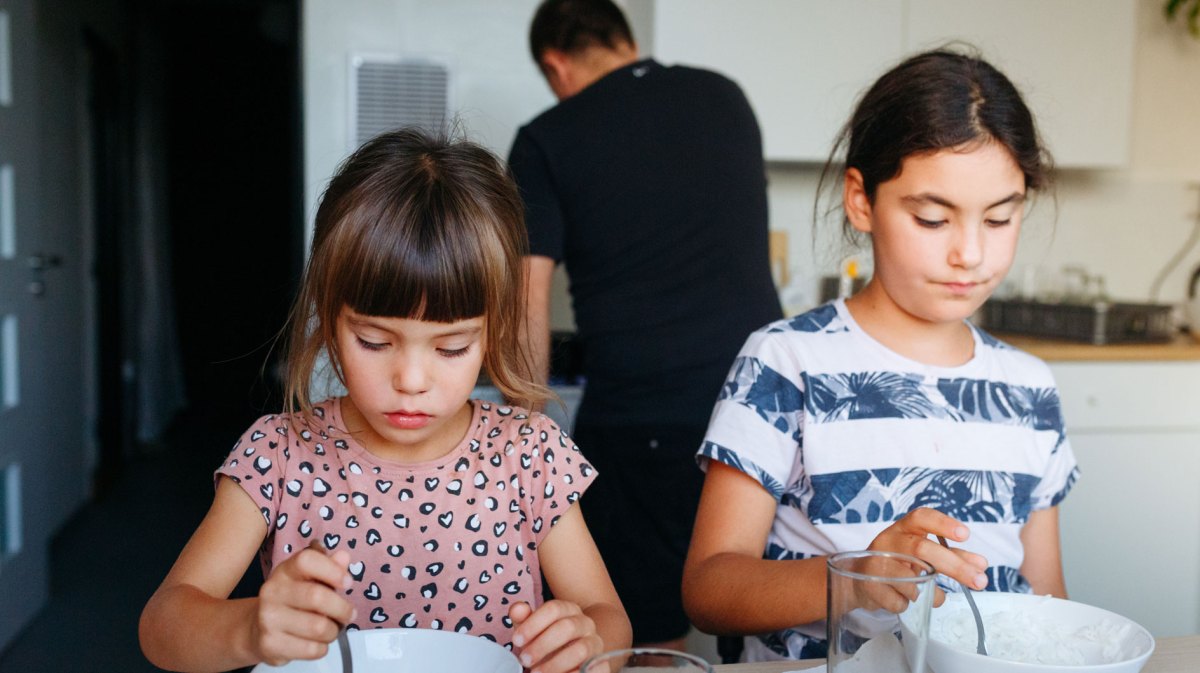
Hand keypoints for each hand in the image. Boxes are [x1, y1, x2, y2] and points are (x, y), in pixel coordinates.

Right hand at [250, 544, 354, 665]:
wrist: (257, 629)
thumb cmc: (292, 601)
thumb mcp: (309, 580)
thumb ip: (329, 567)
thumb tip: (343, 557)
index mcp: (285, 571)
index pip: (307, 560)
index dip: (333, 570)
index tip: (348, 582)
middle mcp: (272, 591)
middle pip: (317, 597)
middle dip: (342, 609)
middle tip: (349, 614)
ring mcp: (269, 619)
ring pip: (318, 627)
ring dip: (333, 631)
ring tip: (331, 629)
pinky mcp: (270, 644)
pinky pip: (312, 649)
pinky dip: (322, 647)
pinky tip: (316, 642)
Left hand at [509, 600, 602, 672]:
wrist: (577, 656)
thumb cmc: (549, 641)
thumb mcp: (533, 630)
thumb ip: (524, 619)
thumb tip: (518, 609)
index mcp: (569, 609)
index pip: (553, 609)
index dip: (533, 624)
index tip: (516, 640)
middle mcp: (585, 623)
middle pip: (566, 628)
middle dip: (542, 645)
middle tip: (525, 660)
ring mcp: (595, 643)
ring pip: (580, 650)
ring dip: (555, 664)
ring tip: (536, 672)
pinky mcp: (601, 663)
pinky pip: (590, 669)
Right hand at [862, 507, 988, 612]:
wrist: (860, 579)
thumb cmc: (897, 562)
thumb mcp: (922, 554)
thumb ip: (951, 556)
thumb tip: (981, 564)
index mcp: (902, 529)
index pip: (921, 517)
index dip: (943, 524)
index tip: (965, 535)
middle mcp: (888, 541)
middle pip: (921, 549)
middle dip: (954, 566)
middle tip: (980, 581)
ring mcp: (875, 562)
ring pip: (910, 580)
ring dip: (927, 591)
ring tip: (930, 593)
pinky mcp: (868, 584)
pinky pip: (899, 601)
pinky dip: (909, 604)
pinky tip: (905, 599)